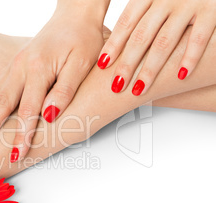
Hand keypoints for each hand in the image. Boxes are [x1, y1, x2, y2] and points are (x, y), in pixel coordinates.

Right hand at [0, 1, 106, 160]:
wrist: (75, 16)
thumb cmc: (82, 39)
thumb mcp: (81, 64)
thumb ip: (64, 90)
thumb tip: (49, 115)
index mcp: (38, 68)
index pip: (29, 110)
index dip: (22, 134)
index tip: (15, 154)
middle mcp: (21, 67)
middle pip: (1, 102)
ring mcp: (14, 65)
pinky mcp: (13, 65)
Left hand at [98, 0, 215, 94]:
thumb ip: (140, 14)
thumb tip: (116, 40)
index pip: (126, 22)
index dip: (113, 44)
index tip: (102, 64)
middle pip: (141, 37)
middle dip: (126, 64)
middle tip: (116, 86)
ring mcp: (189, 4)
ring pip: (164, 42)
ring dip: (150, 69)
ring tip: (139, 89)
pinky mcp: (211, 11)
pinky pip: (198, 38)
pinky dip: (189, 58)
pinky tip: (180, 76)